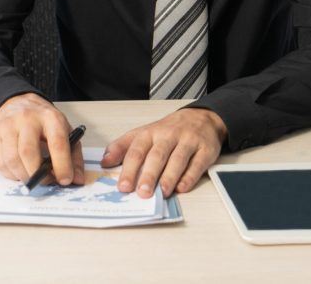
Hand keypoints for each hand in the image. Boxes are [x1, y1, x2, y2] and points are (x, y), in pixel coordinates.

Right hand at [0, 93, 84, 185]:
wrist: (19, 103)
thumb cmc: (44, 122)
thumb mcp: (65, 131)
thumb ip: (74, 157)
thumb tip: (76, 179)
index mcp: (50, 117)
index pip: (56, 143)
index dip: (62, 165)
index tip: (65, 180)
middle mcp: (27, 119)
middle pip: (28, 152)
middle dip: (37, 174)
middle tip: (46, 181)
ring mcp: (8, 126)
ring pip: (12, 159)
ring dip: (23, 176)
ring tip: (32, 177)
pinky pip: (0, 163)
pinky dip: (11, 174)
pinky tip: (20, 172)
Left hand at [101, 108, 226, 197]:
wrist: (200, 118)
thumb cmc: (167, 130)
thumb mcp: (142, 134)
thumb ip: (122, 147)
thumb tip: (105, 162)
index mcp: (150, 133)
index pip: (136, 150)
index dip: (129, 169)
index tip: (123, 186)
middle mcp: (168, 136)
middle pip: (157, 156)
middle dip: (148, 175)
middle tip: (142, 192)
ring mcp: (188, 142)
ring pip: (177, 159)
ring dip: (169, 177)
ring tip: (162, 193)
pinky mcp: (205, 150)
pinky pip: (197, 164)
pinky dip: (189, 177)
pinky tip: (182, 188)